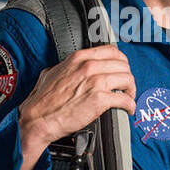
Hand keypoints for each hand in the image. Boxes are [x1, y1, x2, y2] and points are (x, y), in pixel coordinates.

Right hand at [18, 46, 135, 169]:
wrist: (38, 118)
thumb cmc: (43, 100)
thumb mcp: (52, 72)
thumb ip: (67, 67)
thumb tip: (74, 68)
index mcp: (79, 58)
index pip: (112, 51)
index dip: (121, 61)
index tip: (122, 70)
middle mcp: (89, 67)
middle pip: (123, 65)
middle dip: (127, 76)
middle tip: (126, 86)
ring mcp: (95, 82)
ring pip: (127, 79)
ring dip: (131, 90)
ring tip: (128, 97)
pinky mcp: (99, 100)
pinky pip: (124, 99)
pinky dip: (130, 105)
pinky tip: (128, 109)